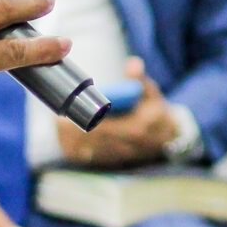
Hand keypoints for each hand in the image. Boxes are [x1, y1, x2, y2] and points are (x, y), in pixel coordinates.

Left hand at [56, 58, 178, 168]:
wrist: (167, 139)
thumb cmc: (155, 112)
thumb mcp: (152, 93)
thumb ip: (140, 80)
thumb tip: (133, 64)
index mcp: (136, 128)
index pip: (105, 128)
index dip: (86, 122)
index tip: (73, 115)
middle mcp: (126, 145)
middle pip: (92, 140)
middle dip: (74, 132)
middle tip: (59, 120)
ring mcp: (118, 156)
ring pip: (88, 151)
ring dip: (71, 141)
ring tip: (60, 127)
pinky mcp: (111, 161)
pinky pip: (88, 159)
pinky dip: (75, 149)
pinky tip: (65, 139)